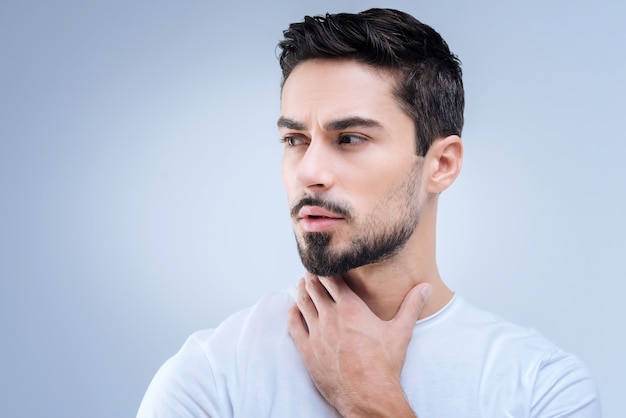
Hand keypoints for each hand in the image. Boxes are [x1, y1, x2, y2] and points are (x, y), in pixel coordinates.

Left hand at [287, 273, 431, 416]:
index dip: (327, 270)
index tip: (326, 264)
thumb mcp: (401, 332)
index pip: (332, 279)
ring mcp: (317, 333)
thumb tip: (426, 287)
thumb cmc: (384, 365)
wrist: (368, 396)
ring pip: (303, 303)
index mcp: (351, 308)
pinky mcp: (307, 350)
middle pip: (314, 288)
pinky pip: (294, 325)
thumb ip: (412, 305)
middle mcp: (331, 317)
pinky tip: (295, 309)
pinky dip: (293, 313)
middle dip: (312, 277)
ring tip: (303, 285)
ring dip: (302, 291)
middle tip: (312, 272)